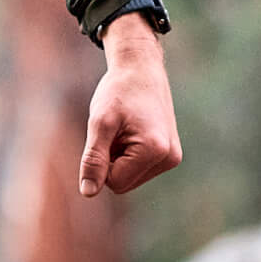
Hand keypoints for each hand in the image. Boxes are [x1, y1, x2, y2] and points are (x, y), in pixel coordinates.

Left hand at [79, 15, 181, 197]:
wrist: (141, 68)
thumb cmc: (118, 92)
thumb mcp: (100, 123)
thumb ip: (94, 159)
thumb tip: (88, 193)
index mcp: (155, 151)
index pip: (114, 183)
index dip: (101, 161)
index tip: (107, 133)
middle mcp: (169, 158)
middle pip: (123, 183)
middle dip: (111, 161)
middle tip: (114, 131)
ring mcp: (172, 157)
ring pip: (129, 177)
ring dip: (118, 157)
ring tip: (124, 129)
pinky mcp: (170, 154)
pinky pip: (138, 168)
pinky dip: (128, 154)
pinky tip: (132, 131)